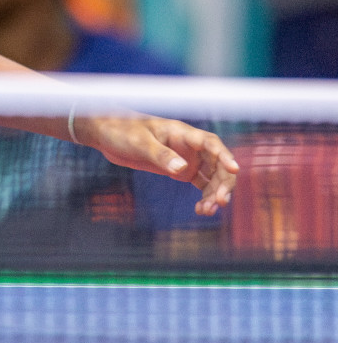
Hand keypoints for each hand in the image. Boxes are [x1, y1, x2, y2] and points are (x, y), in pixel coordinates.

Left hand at [77, 114, 238, 215]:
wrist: (107, 135)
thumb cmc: (122, 131)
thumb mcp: (139, 143)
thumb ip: (160, 155)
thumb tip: (182, 169)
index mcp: (181, 133)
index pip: (210, 143)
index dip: (224, 155)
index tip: (234, 170)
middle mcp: (189, 146)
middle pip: (218, 164)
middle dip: (223, 183)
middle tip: (220, 202)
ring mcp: (187, 158)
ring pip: (212, 177)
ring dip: (215, 194)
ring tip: (206, 210)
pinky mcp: (180, 170)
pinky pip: (202, 185)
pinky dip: (205, 197)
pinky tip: (201, 210)